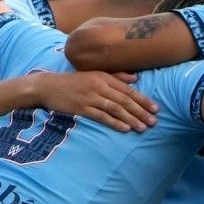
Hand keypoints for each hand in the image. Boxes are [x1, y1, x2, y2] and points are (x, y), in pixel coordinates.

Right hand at [30, 71, 157, 131]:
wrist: (47, 86)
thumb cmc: (73, 81)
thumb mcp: (94, 74)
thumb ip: (115, 76)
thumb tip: (136, 79)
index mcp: (104, 77)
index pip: (128, 90)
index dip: (143, 100)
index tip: (155, 108)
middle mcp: (99, 86)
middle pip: (124, 100)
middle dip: (141, 111)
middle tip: (154, 121)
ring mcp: (90, 97)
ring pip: (115, 109)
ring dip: (130, 119)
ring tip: (142, 127)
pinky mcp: (81, 108)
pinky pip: (101, 116)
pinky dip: (114, 122)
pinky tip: (124, 129)